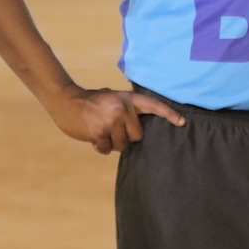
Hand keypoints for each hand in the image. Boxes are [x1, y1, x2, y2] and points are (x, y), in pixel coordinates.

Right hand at [46, 86, 185, 154]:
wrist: (66, 101)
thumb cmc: (91, 102)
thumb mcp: (112, 98)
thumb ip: (127, 110)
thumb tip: (140, 130)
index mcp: (127, 99)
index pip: (153, 105)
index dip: (169, 114)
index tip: (182, 122)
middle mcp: (122, 109)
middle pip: (137, 136)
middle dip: (126, 136)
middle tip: (111, 127)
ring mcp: (111, 121)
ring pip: (122, 145)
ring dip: (112, 142)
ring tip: (100, 130)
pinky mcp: (99, 133)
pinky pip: (107, 150)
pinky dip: (101, 146)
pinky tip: (93, 135)